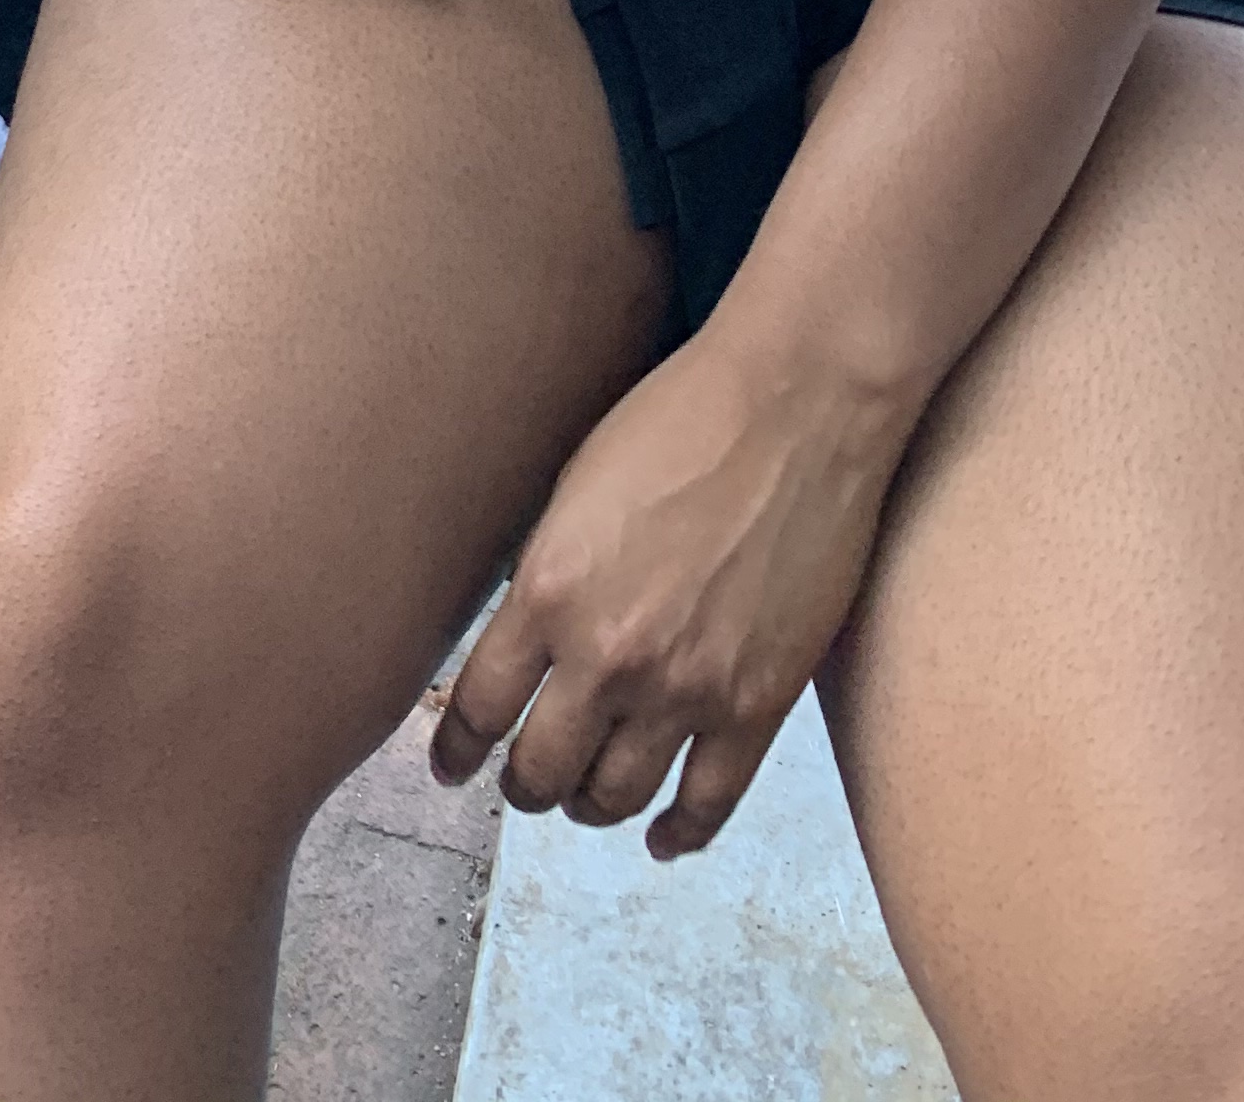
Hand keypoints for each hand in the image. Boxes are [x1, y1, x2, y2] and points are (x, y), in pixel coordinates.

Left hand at [431, 323, 906, 856]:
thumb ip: (545, 574)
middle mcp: (608, 655)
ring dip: (591, 804)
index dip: (457, 750)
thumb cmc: (679, 420)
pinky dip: (678, 832)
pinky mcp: (758, 704)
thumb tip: (526, 636)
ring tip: (585, 796)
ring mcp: (686, 688)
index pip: (479, 706)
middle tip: (523, 781)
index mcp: (547, 591)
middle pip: (541, 769)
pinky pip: (708, 803)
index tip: (450, 766)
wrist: (793, 406)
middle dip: (524, 783)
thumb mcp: (573, 488)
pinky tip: (661, 836)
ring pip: (616, 796)